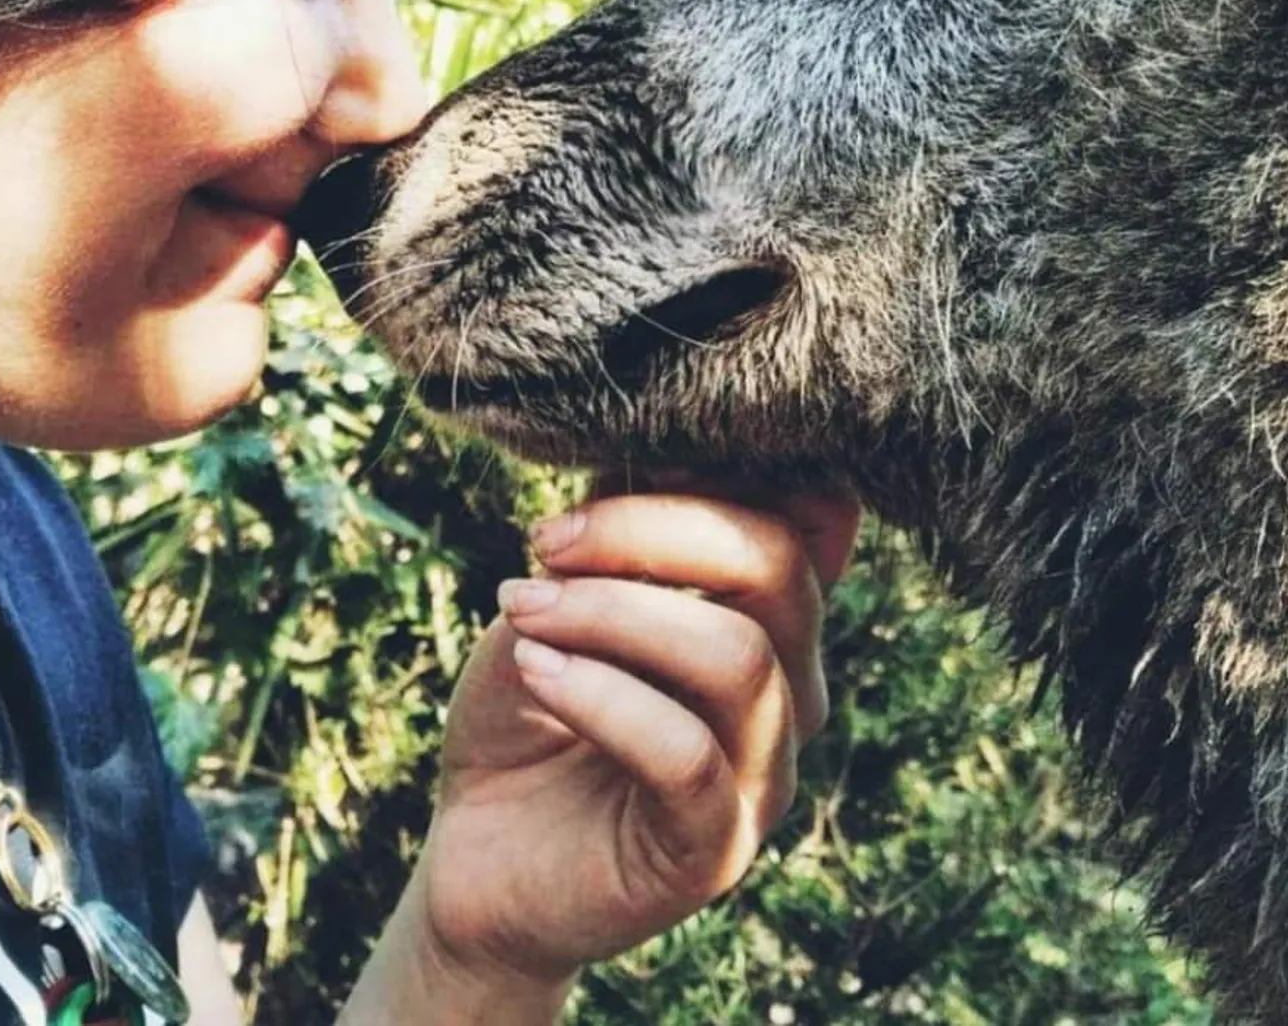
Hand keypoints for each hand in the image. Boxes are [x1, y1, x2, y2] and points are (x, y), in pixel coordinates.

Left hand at [411, 483, 860, 997]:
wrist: (479, 850)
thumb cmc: (529, 702)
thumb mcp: (563, 588)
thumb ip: (614, 526)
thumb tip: (639, 438)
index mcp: (771, 614)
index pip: (809, 511)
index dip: (725, 464)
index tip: (614, 457)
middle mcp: (793, 687)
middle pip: (779, 564)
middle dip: (650, 529)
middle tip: (544, 538)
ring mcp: (765, 773)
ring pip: (739, 656)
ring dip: (614, 611)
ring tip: (523, 606)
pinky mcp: (715, 849)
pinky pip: (687, 755)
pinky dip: (602, 696)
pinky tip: (535, 670)